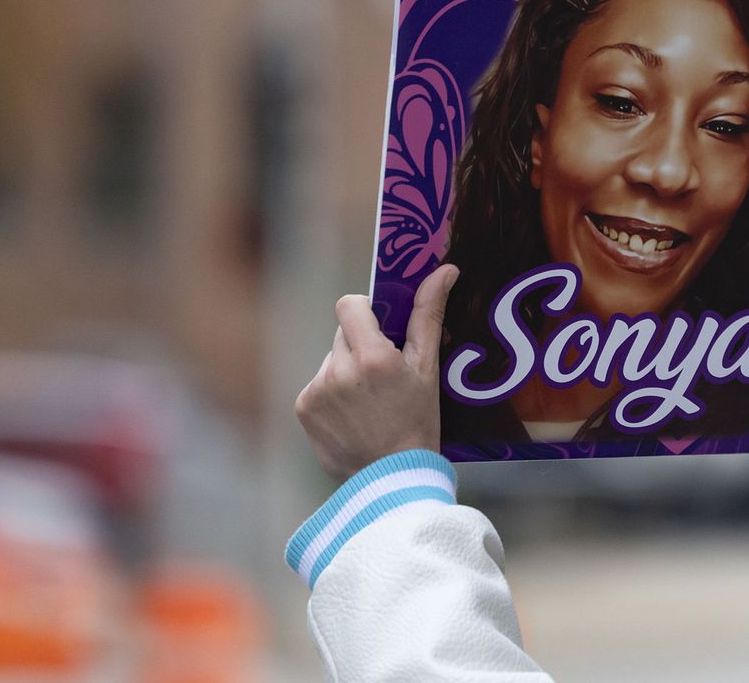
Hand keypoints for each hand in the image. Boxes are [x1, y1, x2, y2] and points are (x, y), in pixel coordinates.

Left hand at [295, 265, 458, 480]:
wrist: (392, 479)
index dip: (364, 312)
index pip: (349, 304)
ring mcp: (318, 390)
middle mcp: (340, 371)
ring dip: (346, 370)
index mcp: (373, 357)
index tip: (380, 329)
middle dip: (361, 345)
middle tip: (383, 375)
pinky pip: (319, 383)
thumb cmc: (418, 422)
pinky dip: (333, 392)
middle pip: (343, 333)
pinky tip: (353, 415)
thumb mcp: (428, 368)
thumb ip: (429, 314)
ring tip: (369, 401)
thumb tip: (445, 269)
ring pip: (331, 359)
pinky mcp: (304, 407)